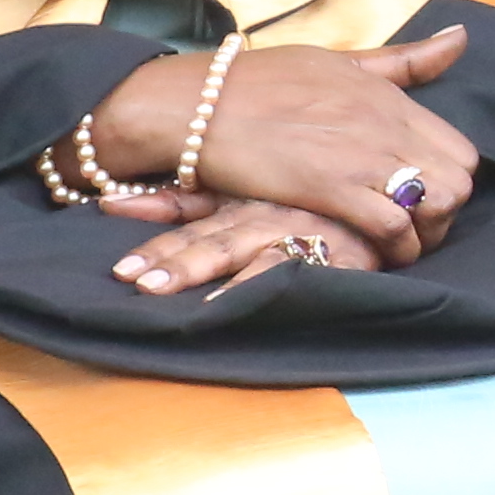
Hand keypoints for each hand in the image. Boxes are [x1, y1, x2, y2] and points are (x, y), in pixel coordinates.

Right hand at [83, 25, 476, 262]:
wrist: (196, 104)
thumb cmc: (260, 83)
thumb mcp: (339, 62)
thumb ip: (401, 61)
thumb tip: (460, 37)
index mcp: (388, 95)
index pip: (462, 149)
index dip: (449, 183)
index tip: (423, 199)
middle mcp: (384, 122)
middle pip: (460, 180)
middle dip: (446, 214)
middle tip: (415, 229)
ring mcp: (360, 153)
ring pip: (439, 203)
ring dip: (426, 234)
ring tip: (399, 245)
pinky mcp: (331, 185)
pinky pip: (394, 225)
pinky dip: (396, 248)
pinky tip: (378, 255)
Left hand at [101, 195, 371, 296]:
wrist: (387, 186)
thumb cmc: (308, 190)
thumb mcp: (241, 187)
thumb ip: (180, 199)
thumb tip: (107, 204)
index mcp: (237, 201)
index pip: (186, 221)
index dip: (155, 242)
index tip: (122, 269)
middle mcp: (262, 217)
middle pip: (213, 244)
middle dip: (178, 265)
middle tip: (141, 285)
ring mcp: (299, 234)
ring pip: (254, 257)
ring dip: (224, 281)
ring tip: (195, 309)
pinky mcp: (335, 256)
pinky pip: (302, 271)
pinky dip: (276, 287)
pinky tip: (256, 304)